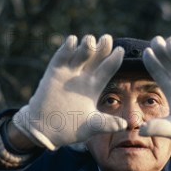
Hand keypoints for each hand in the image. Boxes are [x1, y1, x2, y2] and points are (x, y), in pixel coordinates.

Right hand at [12, 34, 127, 149]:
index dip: (114, 59)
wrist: (45, 131)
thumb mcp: (91, 126)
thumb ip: (107, 124)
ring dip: (86, 46)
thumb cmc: (69, 129)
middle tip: (107, 38)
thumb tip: (125, 125)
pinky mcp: (54, 74)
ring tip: (90, 40)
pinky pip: (61, 58)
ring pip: (80, 55)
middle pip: (95, 58)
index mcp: (94, 87)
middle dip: (102, 47)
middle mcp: (83, 78)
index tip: (121, 50)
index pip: (107, 70)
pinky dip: (66, 49)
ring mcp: (68, 74)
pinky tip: (72, 40)